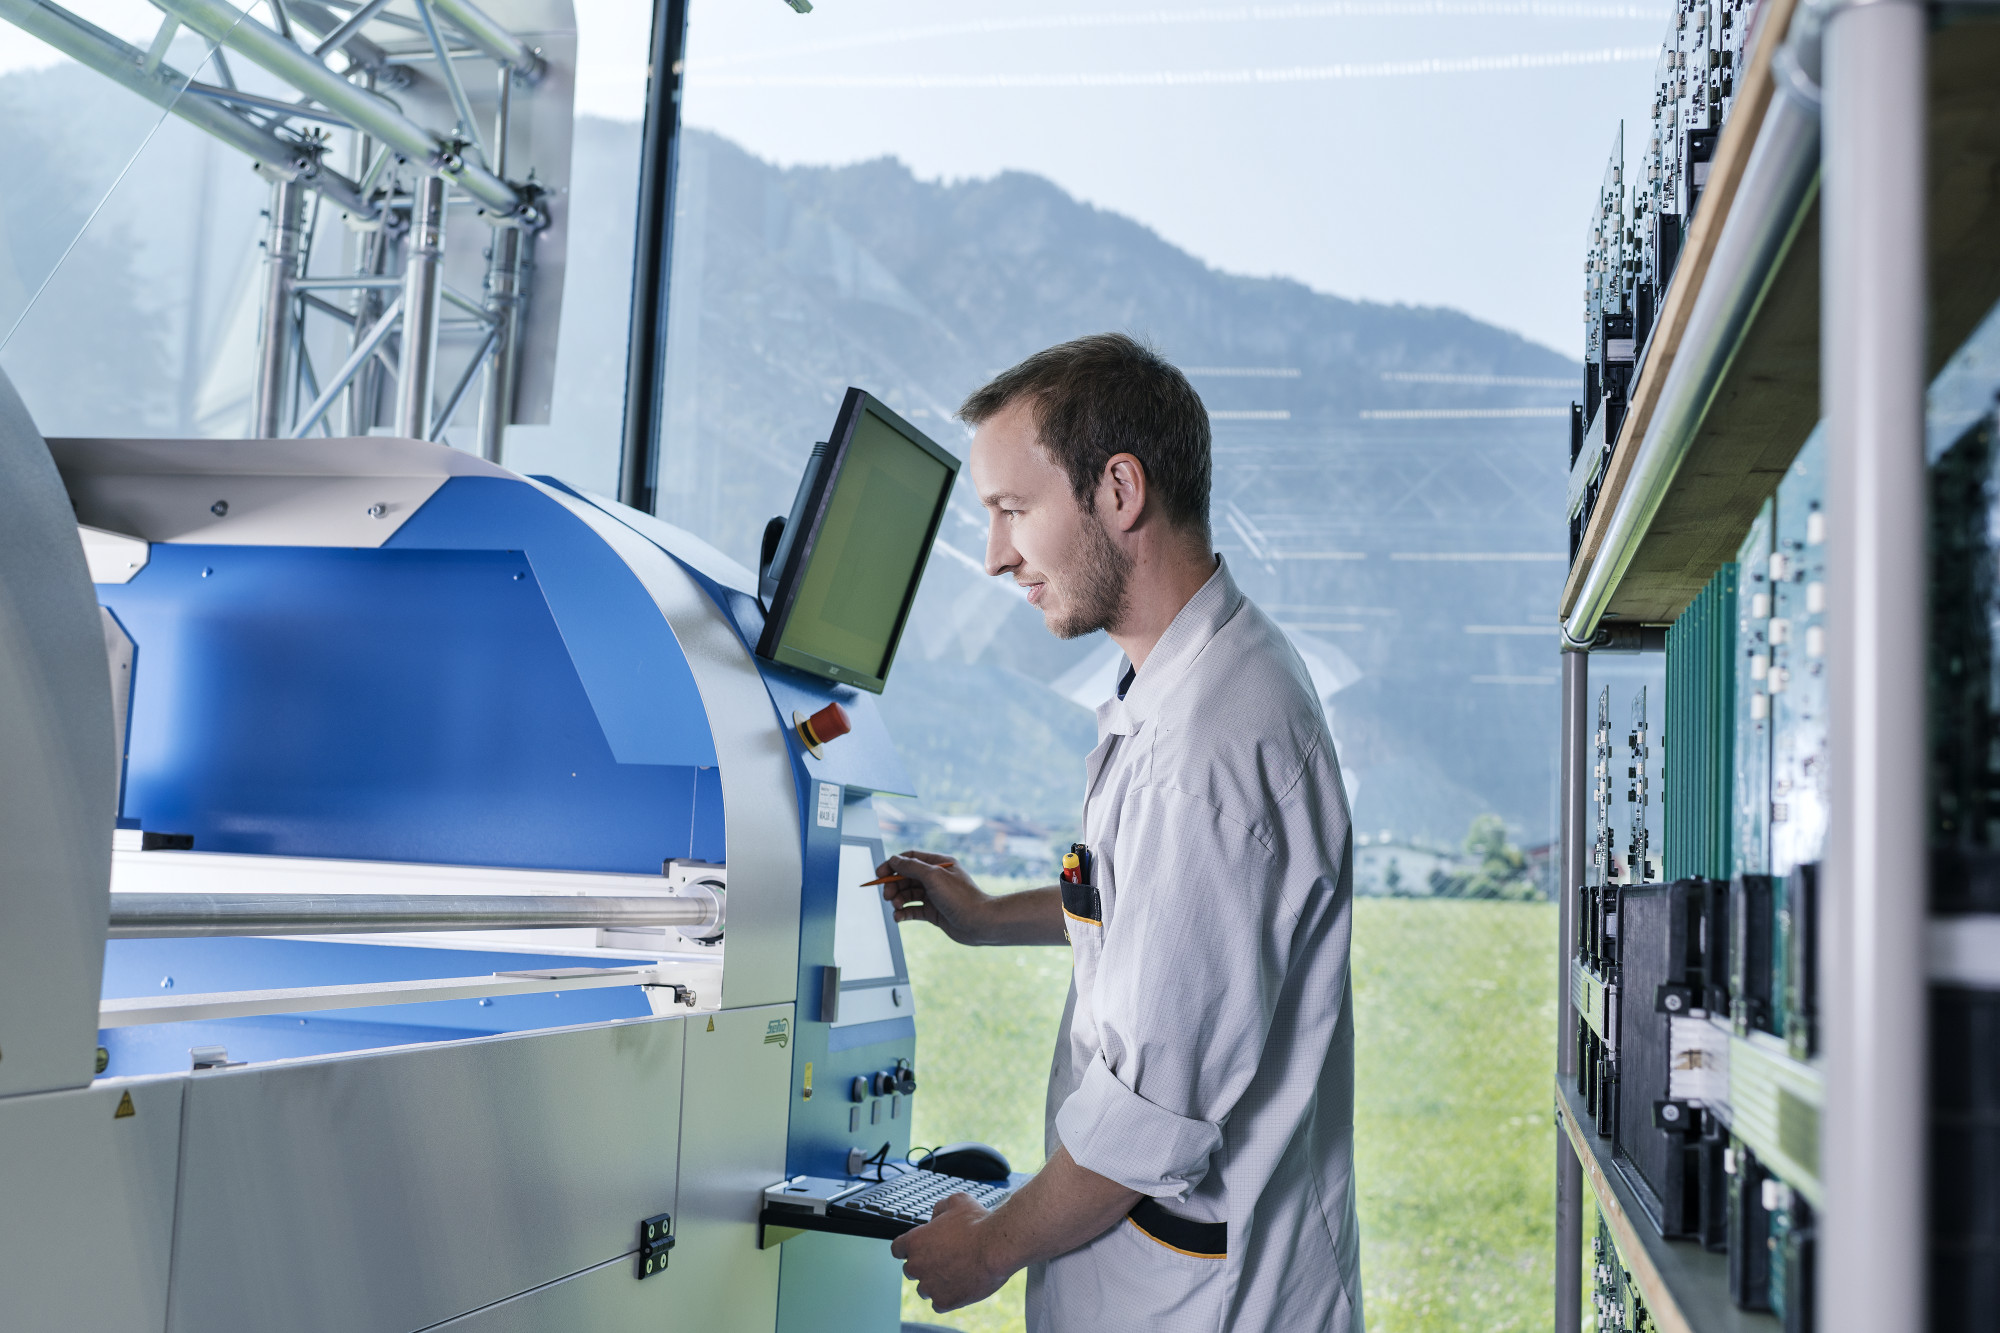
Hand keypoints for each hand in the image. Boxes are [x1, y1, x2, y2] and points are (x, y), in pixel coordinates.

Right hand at [877, 852, 994, 944]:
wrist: (979, 923)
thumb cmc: (961, 898)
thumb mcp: (933, 876)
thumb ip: (911, 867)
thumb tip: (894, 859)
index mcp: (939, 864)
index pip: (910, 859)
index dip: (893, 864)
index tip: (879, 873)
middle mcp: (936, 878)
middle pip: (906, 877)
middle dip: (894, 885)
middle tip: (887, 896)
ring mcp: (935, 896)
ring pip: (908, 894)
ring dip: (898, 900)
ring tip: (897, 907)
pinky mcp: (934, 912)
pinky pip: (913, 910)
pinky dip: (904, 913)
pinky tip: (899, 917)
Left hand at [890, 1192, 1008, 1311]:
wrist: (996, 1247)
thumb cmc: (979, 1223)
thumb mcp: (957, 1201)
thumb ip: (939, 1208)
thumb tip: (936, 1216)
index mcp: (915, 1241)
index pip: (897, 1249)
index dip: (909, 1248)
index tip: (920, 1249)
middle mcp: (917, 1265)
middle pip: (910, 1270)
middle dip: (923, 1265)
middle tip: (944, 1259)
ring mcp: (929, 1286)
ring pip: (923, 1289)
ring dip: (934, 1283)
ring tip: (955, 1273)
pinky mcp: (944, 1301)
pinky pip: (938, 1304)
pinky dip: (946, 1297)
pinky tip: (958, 1286)